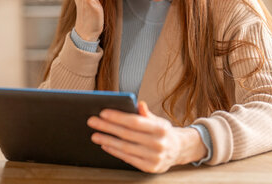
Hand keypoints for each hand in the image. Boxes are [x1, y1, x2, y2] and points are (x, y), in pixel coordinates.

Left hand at [87, 101, 207, 172]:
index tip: (103, 112)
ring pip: (125, 147)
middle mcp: (158, 144)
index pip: (135, 122)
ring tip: (95, 134)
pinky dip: (114, 151)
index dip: (117, 117)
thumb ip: (146, 114)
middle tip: (92, 121)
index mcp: (160, 129)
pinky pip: (127, 158)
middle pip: (127, 134)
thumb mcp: (159, 120)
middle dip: (107, 127)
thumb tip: (139, 103)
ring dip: (107, 140)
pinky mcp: (149, 168)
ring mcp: (154, 157)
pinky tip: (106, 145)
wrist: (178, 150)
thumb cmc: (164, 132)